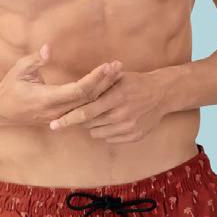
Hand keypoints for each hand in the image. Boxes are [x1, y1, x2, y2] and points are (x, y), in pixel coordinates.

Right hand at [0, 43, 123, 126]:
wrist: (1, 110)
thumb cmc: (10, 87)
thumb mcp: (19, 70)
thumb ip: (35, 60)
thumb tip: (48, 48)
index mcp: (47, 98)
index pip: (78, 90)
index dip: (95, 78)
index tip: (107, 65)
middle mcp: (57, 111)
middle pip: (89, 98)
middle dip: (106, 82)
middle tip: (119, 66)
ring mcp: (60, 117)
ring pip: (89, 107)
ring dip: (104, 91)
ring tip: (118, 76)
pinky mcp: (62, 119)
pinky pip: (84, 111)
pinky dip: (97, 100)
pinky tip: (108, 90)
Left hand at [49, 68, 167, 142]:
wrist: (163, 93)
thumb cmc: (136, 82)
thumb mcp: (117, 77)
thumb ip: (97, 85)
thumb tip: (73, 91)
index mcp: (115, 97)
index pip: (85, 112)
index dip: (67, 119)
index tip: (53, 124)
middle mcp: (121, 115)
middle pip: (89, 124)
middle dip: (78, 121)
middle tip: (74, 115)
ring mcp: (128, 128)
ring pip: (97, 133)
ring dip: (93, 125)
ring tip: (99, 114)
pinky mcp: (133, 136)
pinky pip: (109, 138)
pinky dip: (106, 131)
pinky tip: (112, 120)